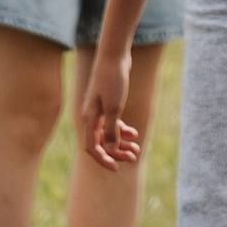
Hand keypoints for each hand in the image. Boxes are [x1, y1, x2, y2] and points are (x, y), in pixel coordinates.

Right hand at [81, 43, 140, 171]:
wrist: (114, 57)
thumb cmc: (113, 81)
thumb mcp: (114, 108)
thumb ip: (111, 129)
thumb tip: (110, 149)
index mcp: (89, 119)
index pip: (92, 147)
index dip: (103, 159)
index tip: (117, 169)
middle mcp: (91, 116)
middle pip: (101, 143)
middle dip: (116, 152)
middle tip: (134, 157)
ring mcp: (99, 110)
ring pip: (108, 134)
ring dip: (121, 143)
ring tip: (137, 149)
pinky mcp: (107, 104)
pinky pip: (112, 123)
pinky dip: (122, 130)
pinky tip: (134, 132)